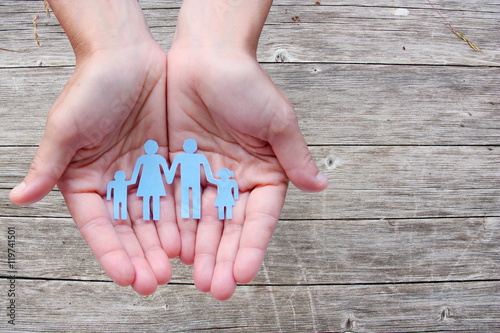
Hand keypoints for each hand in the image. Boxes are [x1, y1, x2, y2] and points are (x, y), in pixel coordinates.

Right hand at [9, 1, 179, 294]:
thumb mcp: (67, 125)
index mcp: (86, 182)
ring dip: (165, 243)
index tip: (126, 277)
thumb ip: (49, 164)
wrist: (128, 56)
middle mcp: (116, 184)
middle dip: (142, 256)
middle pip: (130, 228)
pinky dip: (184, 216)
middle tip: (156, 282)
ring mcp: (144, 176)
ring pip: (156, 217)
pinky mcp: (168, 164)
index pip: (98, 225)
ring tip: (177, 267)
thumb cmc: (91, 86)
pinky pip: (178, 194)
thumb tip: (19, 198)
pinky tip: (193, 236)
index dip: (111, 252)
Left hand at [166, 45, 327, 299]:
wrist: (205, 55)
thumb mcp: (276, 119)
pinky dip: (174, 226)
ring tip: (195, 279)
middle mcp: (236, 181)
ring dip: (199, 250)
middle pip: (230, 227)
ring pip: (201, 222)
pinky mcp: (179, 169)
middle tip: (216, 288)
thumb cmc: (246, 82)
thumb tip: (320, 185)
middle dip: (223, 257)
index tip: (244, 272)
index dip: (252, 245)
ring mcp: (206, 177)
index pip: (259, 218)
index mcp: (264, 173)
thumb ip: (294, 156)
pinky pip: (175, 202)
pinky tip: (171, 249)